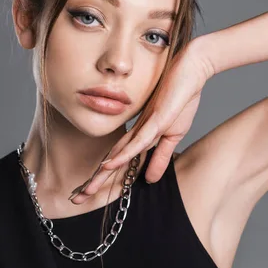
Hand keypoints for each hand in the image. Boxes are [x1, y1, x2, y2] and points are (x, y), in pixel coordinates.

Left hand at [70, 39, 213, 203]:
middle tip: (76, 198)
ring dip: (102, 173)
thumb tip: (149, 181)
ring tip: (86, 190)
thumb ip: (160, 157)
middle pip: (112, 160)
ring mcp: (144, 125)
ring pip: (119, 154)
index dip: (103, 178)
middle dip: (95, 181)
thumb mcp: (173, 135)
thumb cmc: (182, 97)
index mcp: (139, 135)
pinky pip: (137, 141)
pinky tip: (108, 164)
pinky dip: (122, 154)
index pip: (117, 161)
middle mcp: (136, 131)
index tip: (87, 192)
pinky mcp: (155, 120)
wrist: (191, 69)